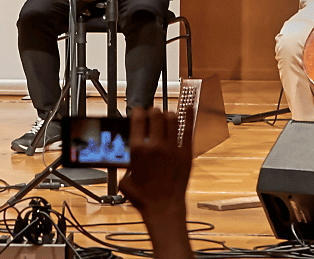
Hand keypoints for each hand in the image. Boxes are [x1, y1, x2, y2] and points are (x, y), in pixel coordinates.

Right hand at [119, 107, 193, 258]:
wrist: (163, 206)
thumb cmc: (144, 196)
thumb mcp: (125, 179)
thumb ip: (126, 164)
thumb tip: (124, 157)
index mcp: (138, 150)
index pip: (138, 119)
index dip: (138, 111)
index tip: (139, 110)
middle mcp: (156, 145)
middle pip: (156, 115)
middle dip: (153, 111)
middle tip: (153, 113)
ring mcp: (173, 148)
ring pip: (172, 119)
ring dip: (168, 114)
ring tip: (166, 116)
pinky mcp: (186, 152)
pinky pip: (189, 129)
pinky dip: (189, 115)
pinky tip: (189, 106)